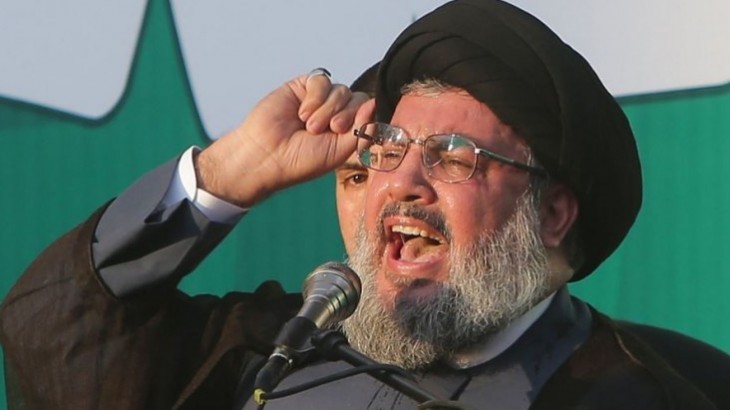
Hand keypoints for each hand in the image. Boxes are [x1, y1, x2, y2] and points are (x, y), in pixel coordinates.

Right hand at [195, 73, 373, 206]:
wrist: (267, 155)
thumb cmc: (301, 160)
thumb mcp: (340, 151)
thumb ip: (360, 129)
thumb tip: (374, 102)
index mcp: (347, 130)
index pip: (367, 113)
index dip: (362, 118)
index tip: (346, 132)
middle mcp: (335, 113)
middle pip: (357, 98)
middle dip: (346, 114)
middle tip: (330, 129)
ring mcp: (320, 100)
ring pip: (341, 90)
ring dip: (328, 109)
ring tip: (310, 127)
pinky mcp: (303, 87)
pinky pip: (322, 81)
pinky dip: (316, 97)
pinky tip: (302, 113)